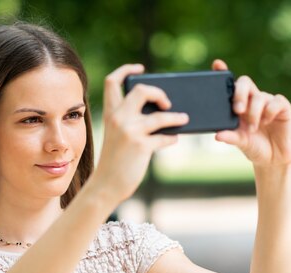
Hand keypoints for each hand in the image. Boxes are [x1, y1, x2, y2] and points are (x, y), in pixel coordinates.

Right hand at [93, 64, 188, 202]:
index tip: (140, 68)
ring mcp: (130, 131)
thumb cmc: (113, 161)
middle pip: (140, 90)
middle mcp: (119, 118)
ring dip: (176, 117)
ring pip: (160, 116)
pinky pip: (165, 137)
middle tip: (165, 103)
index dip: (126, 70)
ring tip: (184, 119)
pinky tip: (173, 139)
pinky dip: (172, 138)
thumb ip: (128, 121)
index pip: (112, 81)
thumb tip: (157, 112)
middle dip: (158, 92)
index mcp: (110, 114)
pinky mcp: (142, 146)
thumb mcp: (115, 135)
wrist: (106, 184)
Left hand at [212, 59, 290, 167]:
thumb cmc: (254, 146)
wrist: (273, 158)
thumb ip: (230, 137)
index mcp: (239, 105)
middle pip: (245, 82)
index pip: (231, 85)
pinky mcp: (282, 107)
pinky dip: (269, 111)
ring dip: (254, 113)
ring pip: (260, 96)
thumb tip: (217, 135)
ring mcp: (268, 102)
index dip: (224, 72)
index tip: (218, 64)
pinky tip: (267, 122)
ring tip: (253, 128)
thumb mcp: (240, 142)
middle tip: (237, 109)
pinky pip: (276, 101)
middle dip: (240, 93)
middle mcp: (252, 100)